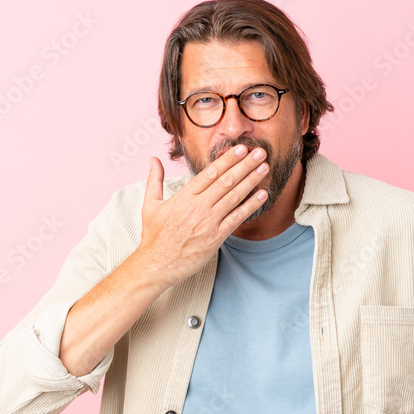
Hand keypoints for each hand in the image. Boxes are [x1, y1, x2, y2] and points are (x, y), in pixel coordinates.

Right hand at [137, 144, 269, 288]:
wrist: (156, 265)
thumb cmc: (153, 236)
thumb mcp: (150, 204)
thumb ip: (155, 180)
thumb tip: (153, 159)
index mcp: (184, 196)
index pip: (210, 172)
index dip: (227, 159)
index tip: (240, 148)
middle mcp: (198, 206)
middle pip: (226, 181)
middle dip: (245, 165)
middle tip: (260, 152)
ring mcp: (208, 222)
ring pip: (234, 196)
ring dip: (251, 181)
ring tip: (264, 168)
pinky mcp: (216, 237)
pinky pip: (237, 218)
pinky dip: (251, 206)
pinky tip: (262, 195)